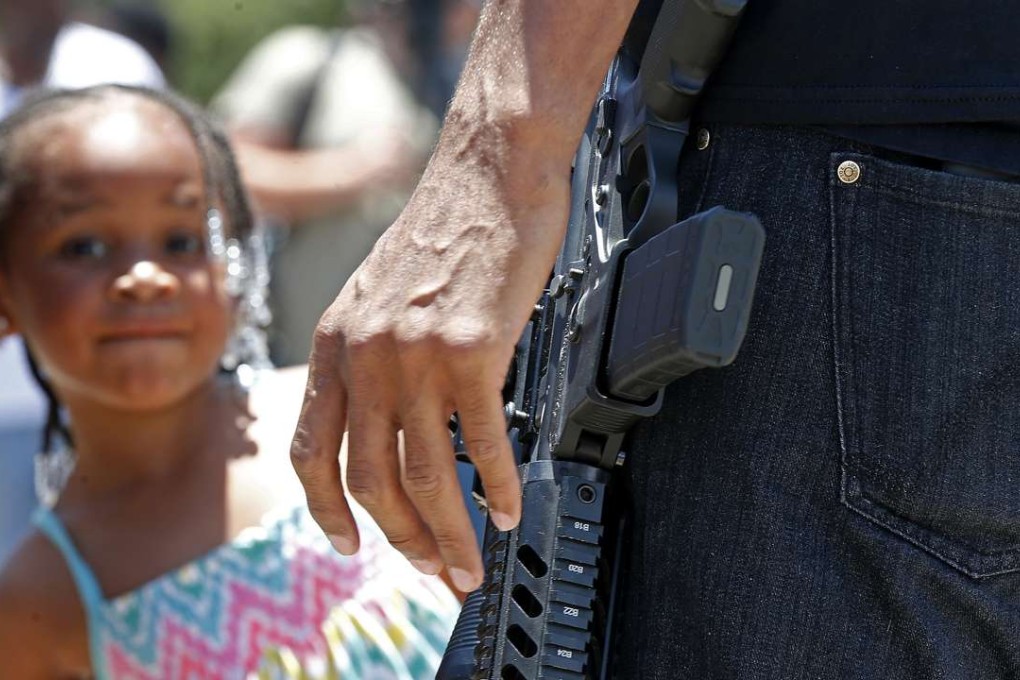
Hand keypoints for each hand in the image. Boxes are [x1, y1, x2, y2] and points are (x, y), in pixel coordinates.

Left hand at [290, 144, 569, 590]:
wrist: (487, 169)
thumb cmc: (442, 227)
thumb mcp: (374, 291)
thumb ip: (365, 354)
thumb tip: (383, 417)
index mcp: (333, 343)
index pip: (312, 451)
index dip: (326, 510)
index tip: (347, 543)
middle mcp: (364, 355)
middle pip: (372, 479)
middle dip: (402, 540)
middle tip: (433, 570)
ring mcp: (416, 354)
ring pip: (428, 475)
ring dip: (451, 533)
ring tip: (470, 562)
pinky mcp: (472, 348)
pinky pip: (486, 442)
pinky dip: (500, 487)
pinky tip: (510, 509)